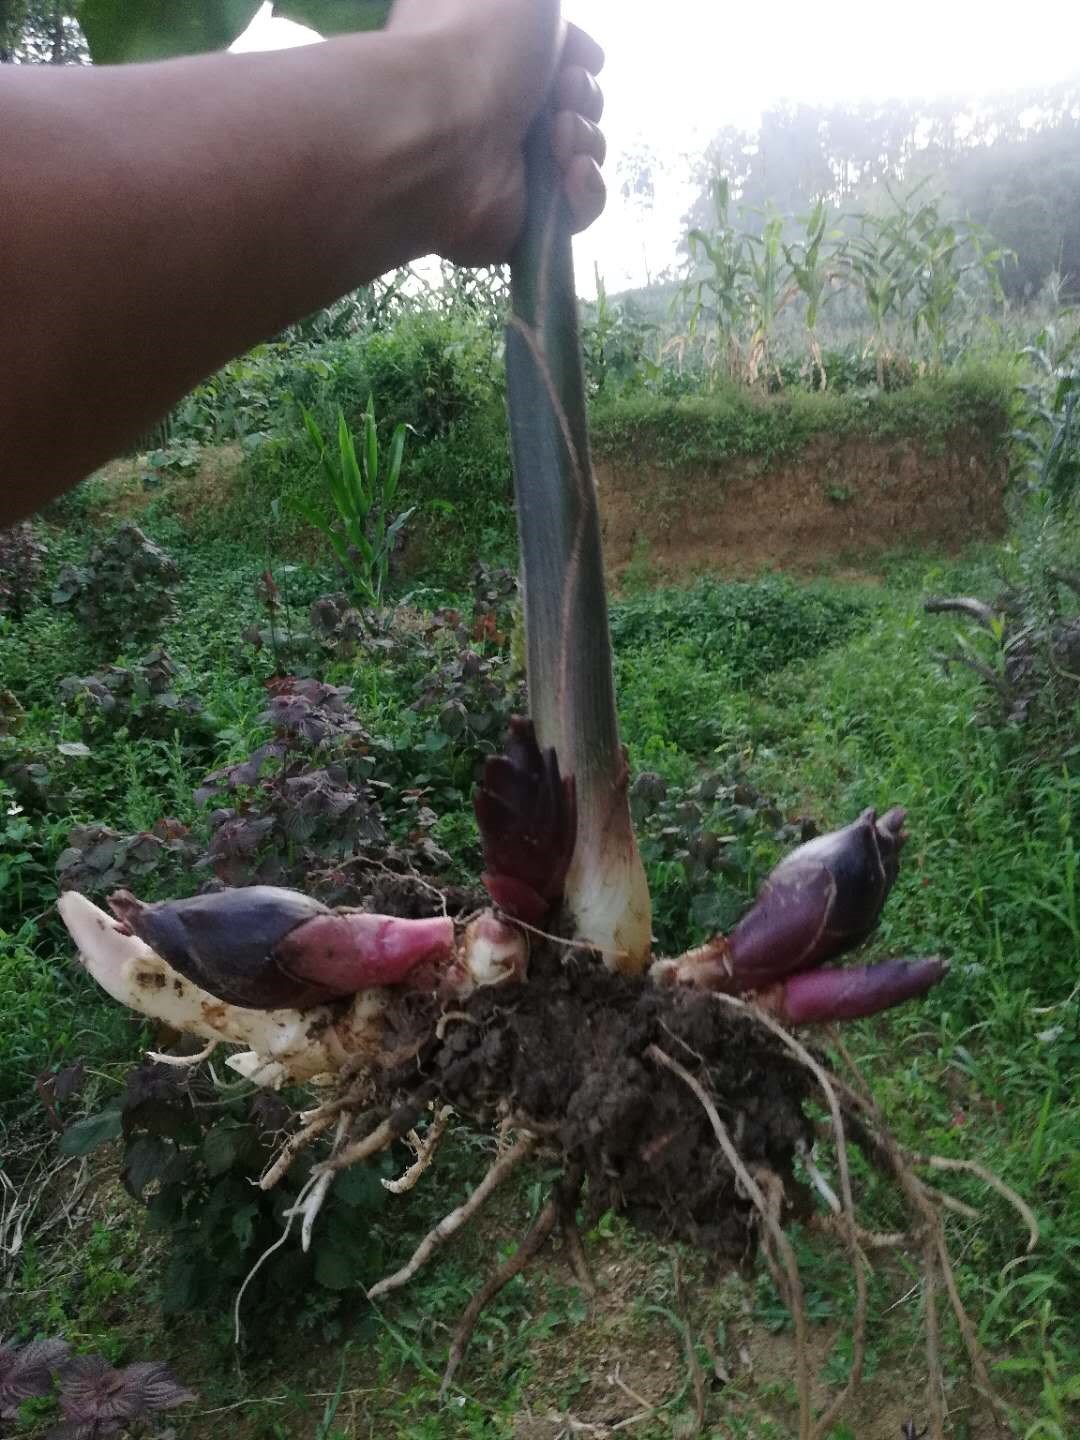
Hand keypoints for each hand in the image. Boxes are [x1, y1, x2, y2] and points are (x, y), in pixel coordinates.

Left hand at [388, 0, 606, 263]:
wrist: (441, 128)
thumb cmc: (474, 44)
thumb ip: (545, 13)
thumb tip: (571, 47)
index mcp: (494, 59)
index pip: (557, 63)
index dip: (578, 58)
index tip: (583, 58)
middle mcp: (500, 114)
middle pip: (577, 110)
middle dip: (585, 98)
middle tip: (564, 95)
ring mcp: (511, 170)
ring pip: (582, 158)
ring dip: (586, 139)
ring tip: (559, 136)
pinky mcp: (523, 221)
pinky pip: (578, 212)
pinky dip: (587, 192)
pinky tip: (572, 173)